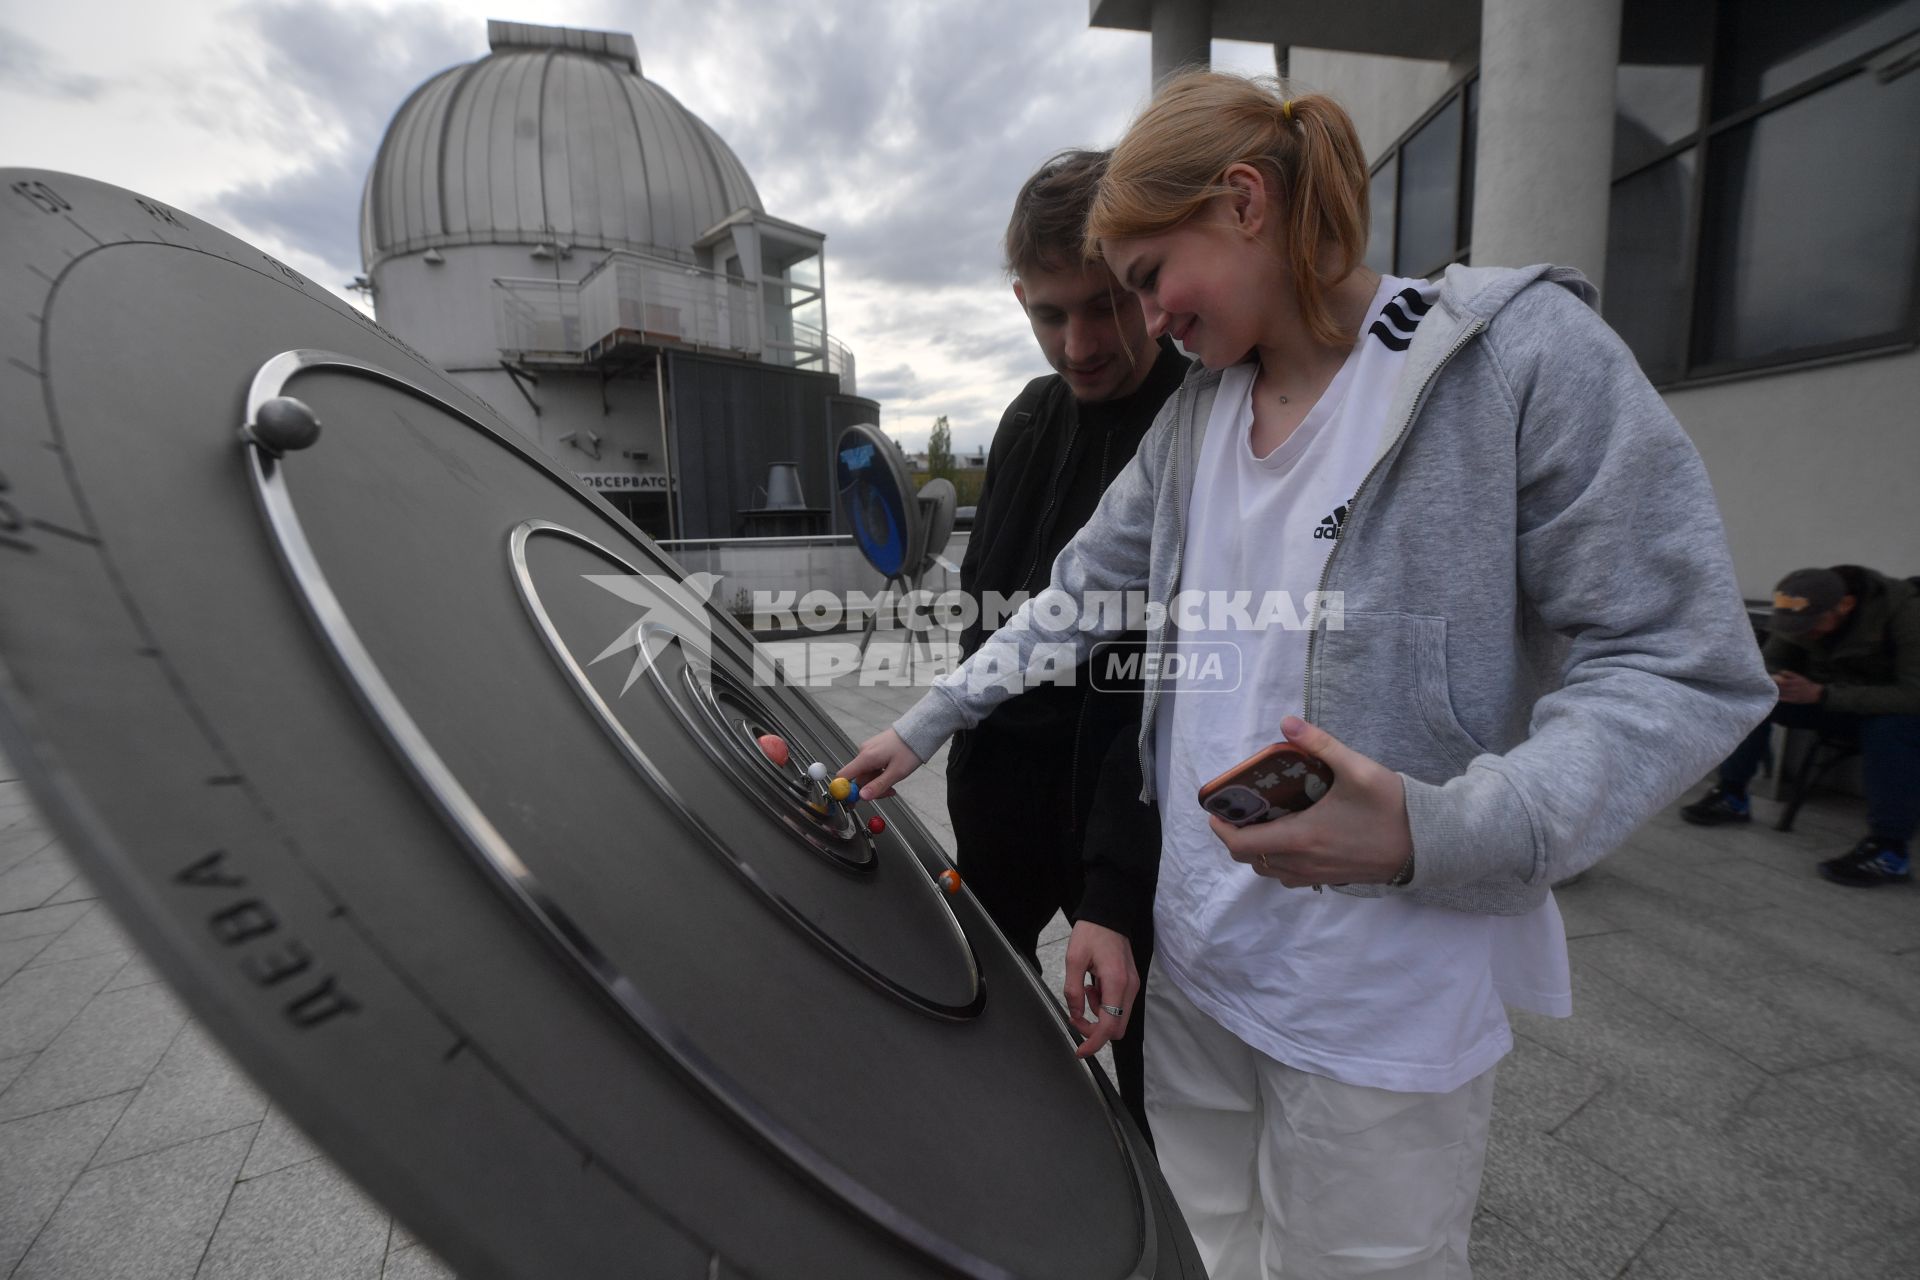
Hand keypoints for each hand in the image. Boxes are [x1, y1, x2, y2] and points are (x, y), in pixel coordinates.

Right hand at [838, 728, 921, 798]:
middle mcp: (864, 752)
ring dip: (878, 782)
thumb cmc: (909, 749)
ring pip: (867, 774)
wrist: (918, 732)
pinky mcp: (875, 750)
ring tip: (894, 782)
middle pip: (858, 778)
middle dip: (871, 788)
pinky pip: (872, 767)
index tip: (853, 801)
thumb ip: (878, 786)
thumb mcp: (896, 773)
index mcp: (866, 757)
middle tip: (889, 791)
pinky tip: (891, 773)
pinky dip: (880, 774)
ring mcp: (869, 750)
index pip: (843, 776)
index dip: (845, 791)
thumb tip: (863, 796)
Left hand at [1062, 920, 1137, 1058]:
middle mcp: (1130, 988)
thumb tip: (1075, 1014)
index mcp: (1117, 982)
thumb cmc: (1091, 933)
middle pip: (1117, 1028)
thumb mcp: (1074, 960)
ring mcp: (1133, 986)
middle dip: (1096, 1029)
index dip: (1094, 1043)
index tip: (1080, 1051)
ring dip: (1099, 1014)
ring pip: (1118, 1018)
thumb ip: (1073, 991)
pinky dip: (1104, 1004)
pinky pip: (1119, 1005)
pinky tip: (1093, 987)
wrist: (1108, 915)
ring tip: (1085, 991)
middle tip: (1076, 1015)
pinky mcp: (1131, 983)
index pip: (1110, 1026)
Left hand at [1211, 715, 1412, 888]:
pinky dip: (1279, 861)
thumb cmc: (1392, 807)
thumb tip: (1287, 722)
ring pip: (1270, 870)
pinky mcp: (1332, 880)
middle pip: (1251, 859)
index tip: (1216, 811)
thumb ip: (1320, 744)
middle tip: (1239, 812)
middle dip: (1236, 838)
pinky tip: (1292, 837)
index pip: (1242, 844)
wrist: (1429, 843)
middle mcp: (1303, 863)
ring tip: (1262, 822)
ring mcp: (1318, 876)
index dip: (1221, 830)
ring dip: (1257, 851)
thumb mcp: (1357, 769)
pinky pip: (1291, 876)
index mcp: (1301, 838)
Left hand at [1772, 671, 1823, 704]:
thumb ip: (1790, 674)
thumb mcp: (1799, 677)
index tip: (1769, 678)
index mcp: (1795, 681)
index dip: (1776, 680)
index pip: (1783, 681)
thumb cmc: (1806, 684)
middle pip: (1782, 687)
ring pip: (1783, 693)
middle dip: (1774, 686)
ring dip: (1776, 692)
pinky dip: (1780, 698)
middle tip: (1766, 684)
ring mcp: (1795, 694)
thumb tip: (1780, 671)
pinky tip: (1775, 696)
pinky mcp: (1795, 700)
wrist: (1815, 693)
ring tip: (1769, 690)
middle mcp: (1795, 688)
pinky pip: (1786, 699)